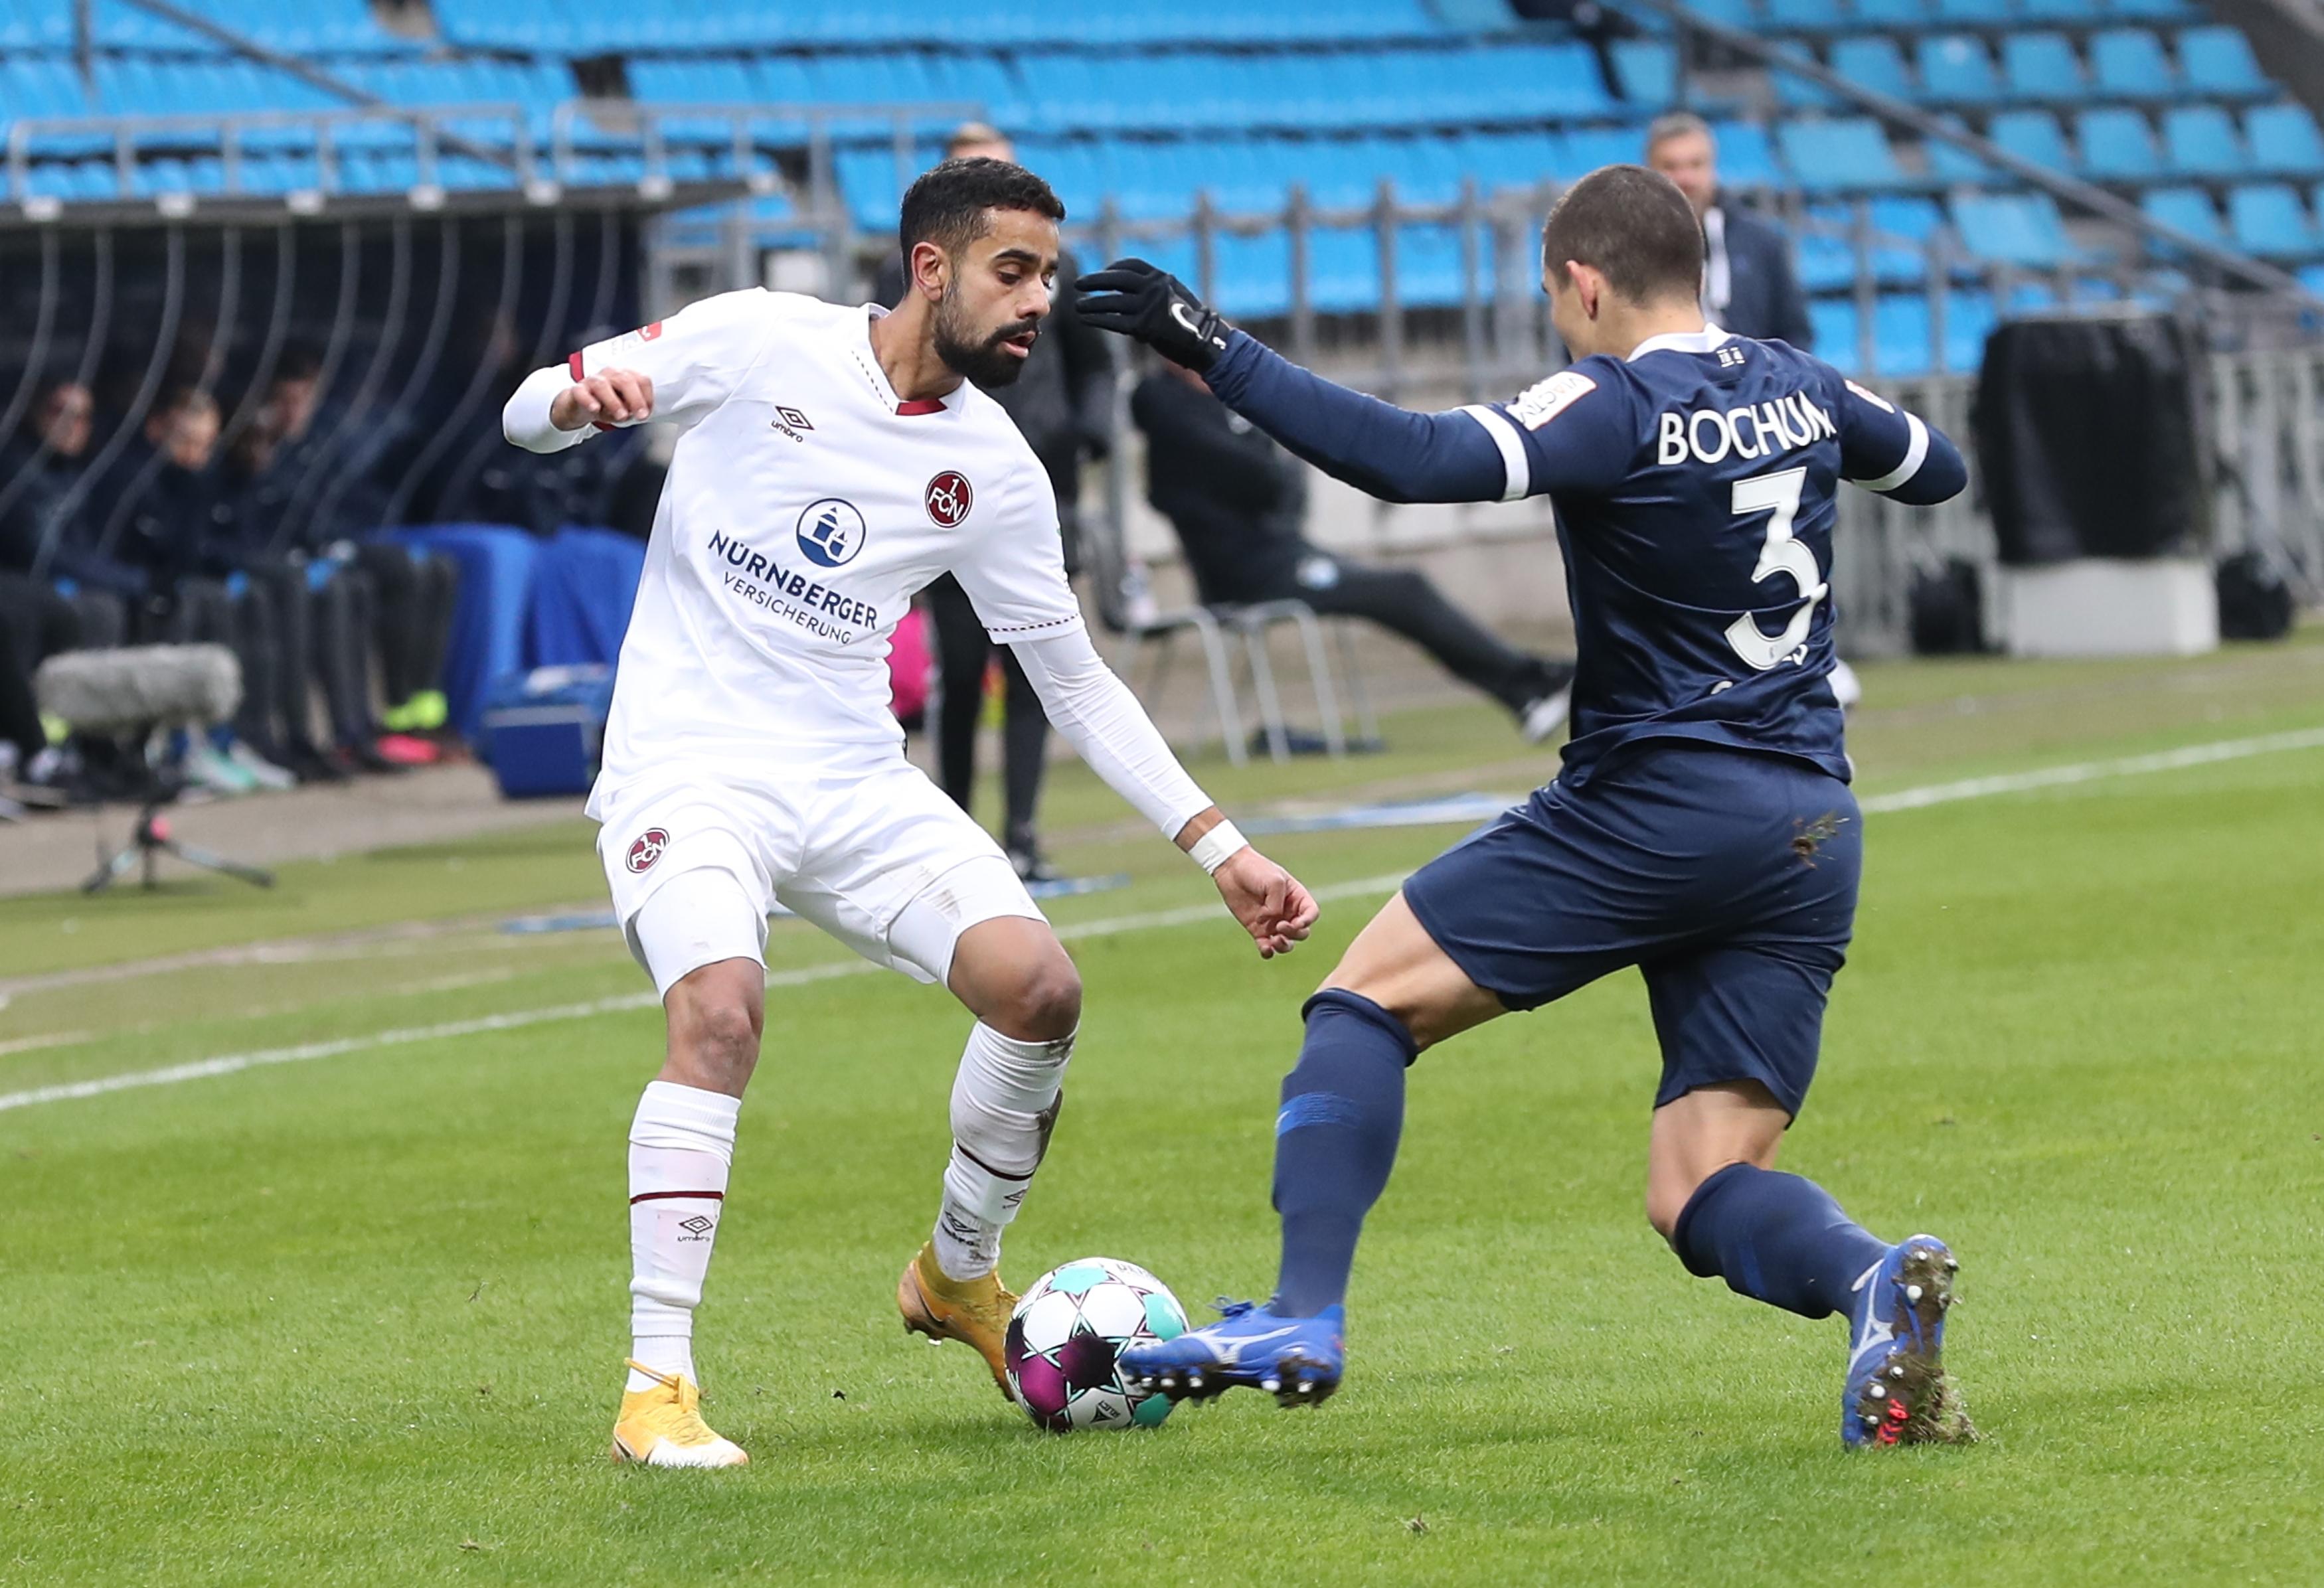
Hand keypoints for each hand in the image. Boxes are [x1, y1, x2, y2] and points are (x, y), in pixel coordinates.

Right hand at [551, 367, 653, 430]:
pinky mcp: (577, 390)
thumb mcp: (623, 408)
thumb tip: (637, 413)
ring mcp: (592, 381)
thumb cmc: (605, 404)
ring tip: (621, 416)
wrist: (578, 406)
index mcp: (624, 377)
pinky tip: (595, 409)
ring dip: (614, 402)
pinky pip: (581, 392)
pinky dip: (588, 400)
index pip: (641, 380)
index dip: (647, 396)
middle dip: (635, 399)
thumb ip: (631, 409)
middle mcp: (609, 375)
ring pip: (602, 385)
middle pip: (624, 380)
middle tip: (639, 415)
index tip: (647, 412)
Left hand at [1072, 259, 1231, 371]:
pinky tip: (1085, 319)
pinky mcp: (1144, 326)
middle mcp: (1154, 287)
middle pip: (1116, 279)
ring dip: (1091, 304)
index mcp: (1162, 277)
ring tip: (1078, 306)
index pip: (1131, 265)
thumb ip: (1153, 290)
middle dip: (1094, 281)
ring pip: (1111, 302)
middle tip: (1078, 284)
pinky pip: (1113, 321)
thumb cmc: (1190, 322)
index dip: (1112, 268)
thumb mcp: (1174, 295)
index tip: (1101, 273)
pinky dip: (1097, 319)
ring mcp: (1148, 306)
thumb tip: (1125, 292)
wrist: (1206, 341)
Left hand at [1212, 846, 1318, 959]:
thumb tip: (1269, 924)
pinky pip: (1266, 947)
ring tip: (1274, 941)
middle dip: (1294, 933)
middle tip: (1280, 927)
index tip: (1296, 922)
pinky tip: (1266, 948)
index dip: (1308, 921)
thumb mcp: (1273, 882)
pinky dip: (1268, 951)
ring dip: (1284, 946)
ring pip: (1286, 943)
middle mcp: (1287, 912)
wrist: (1232, 869)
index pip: (1311, 913)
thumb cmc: (1256, 870)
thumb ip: (1276, 906)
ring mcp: (1272, 922)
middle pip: (1301, 932)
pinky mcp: (1257, 929)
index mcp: (1296, 897)